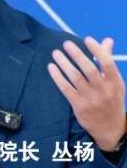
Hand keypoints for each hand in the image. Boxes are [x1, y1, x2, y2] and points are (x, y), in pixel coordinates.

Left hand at [48, 37, 125, 151]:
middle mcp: (104, 90)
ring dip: (64, 63)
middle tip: (66, 44)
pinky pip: (66, 88)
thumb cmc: (111, 100)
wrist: (110, 129)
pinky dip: (58, 77)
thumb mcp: (115, 82)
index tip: (87, 39)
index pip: (107, 63)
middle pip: (89, 69)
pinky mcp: (79, 106)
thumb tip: (107, 40)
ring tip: (56, 53)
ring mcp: (91, 99)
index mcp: (115, 82)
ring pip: (75, 77)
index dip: (97, 50)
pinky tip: (51, 67)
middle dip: (77, 55)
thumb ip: (108, 61)